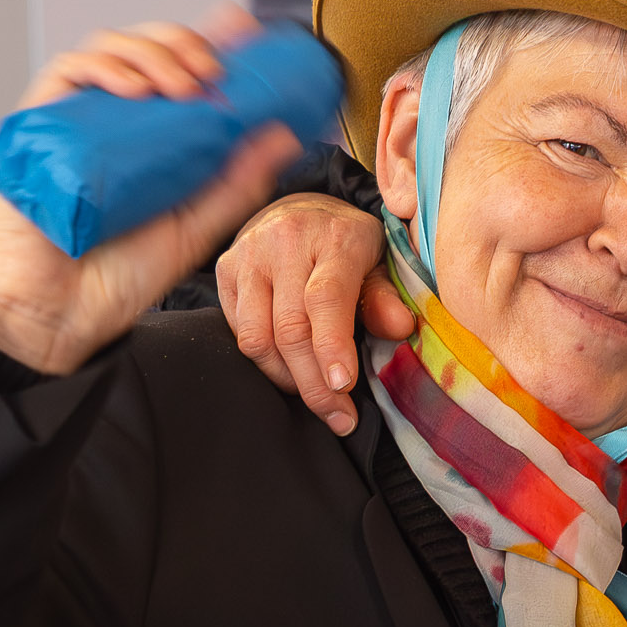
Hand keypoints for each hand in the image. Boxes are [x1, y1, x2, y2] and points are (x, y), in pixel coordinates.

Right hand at [0, 17, 303, 376]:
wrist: (65, 315)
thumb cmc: (123, 274)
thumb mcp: (197, 225)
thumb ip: (238, 182)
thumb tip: (286, 134)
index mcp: (152, 134)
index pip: (178, 67)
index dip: (209, 39)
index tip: (243, 31)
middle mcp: (113, 118)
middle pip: (145, 49)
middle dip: (183, 44)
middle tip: (213, 72)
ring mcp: (73, 119)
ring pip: (106, 50)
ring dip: (149, 51)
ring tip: (181, 83)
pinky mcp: (35, 127)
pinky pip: (63, 73)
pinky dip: (101, 67)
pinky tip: (132, 87)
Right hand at [218, 195, 406, 433]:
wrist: (297, 210)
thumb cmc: (346, 245)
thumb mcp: (378, 262)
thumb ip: (385, 297)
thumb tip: (401, 328)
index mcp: (335, 238)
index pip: (326, 298)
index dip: (332, 347)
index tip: (342, 386)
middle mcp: (286, 241)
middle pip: (290, 329)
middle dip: (314, 383)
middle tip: (338, 416)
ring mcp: (249, 254)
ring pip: (257, 337)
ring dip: (286, 378)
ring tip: (313, 394)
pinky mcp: (224, 270)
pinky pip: (239, 332)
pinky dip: (264, 361)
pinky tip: (288, 369)